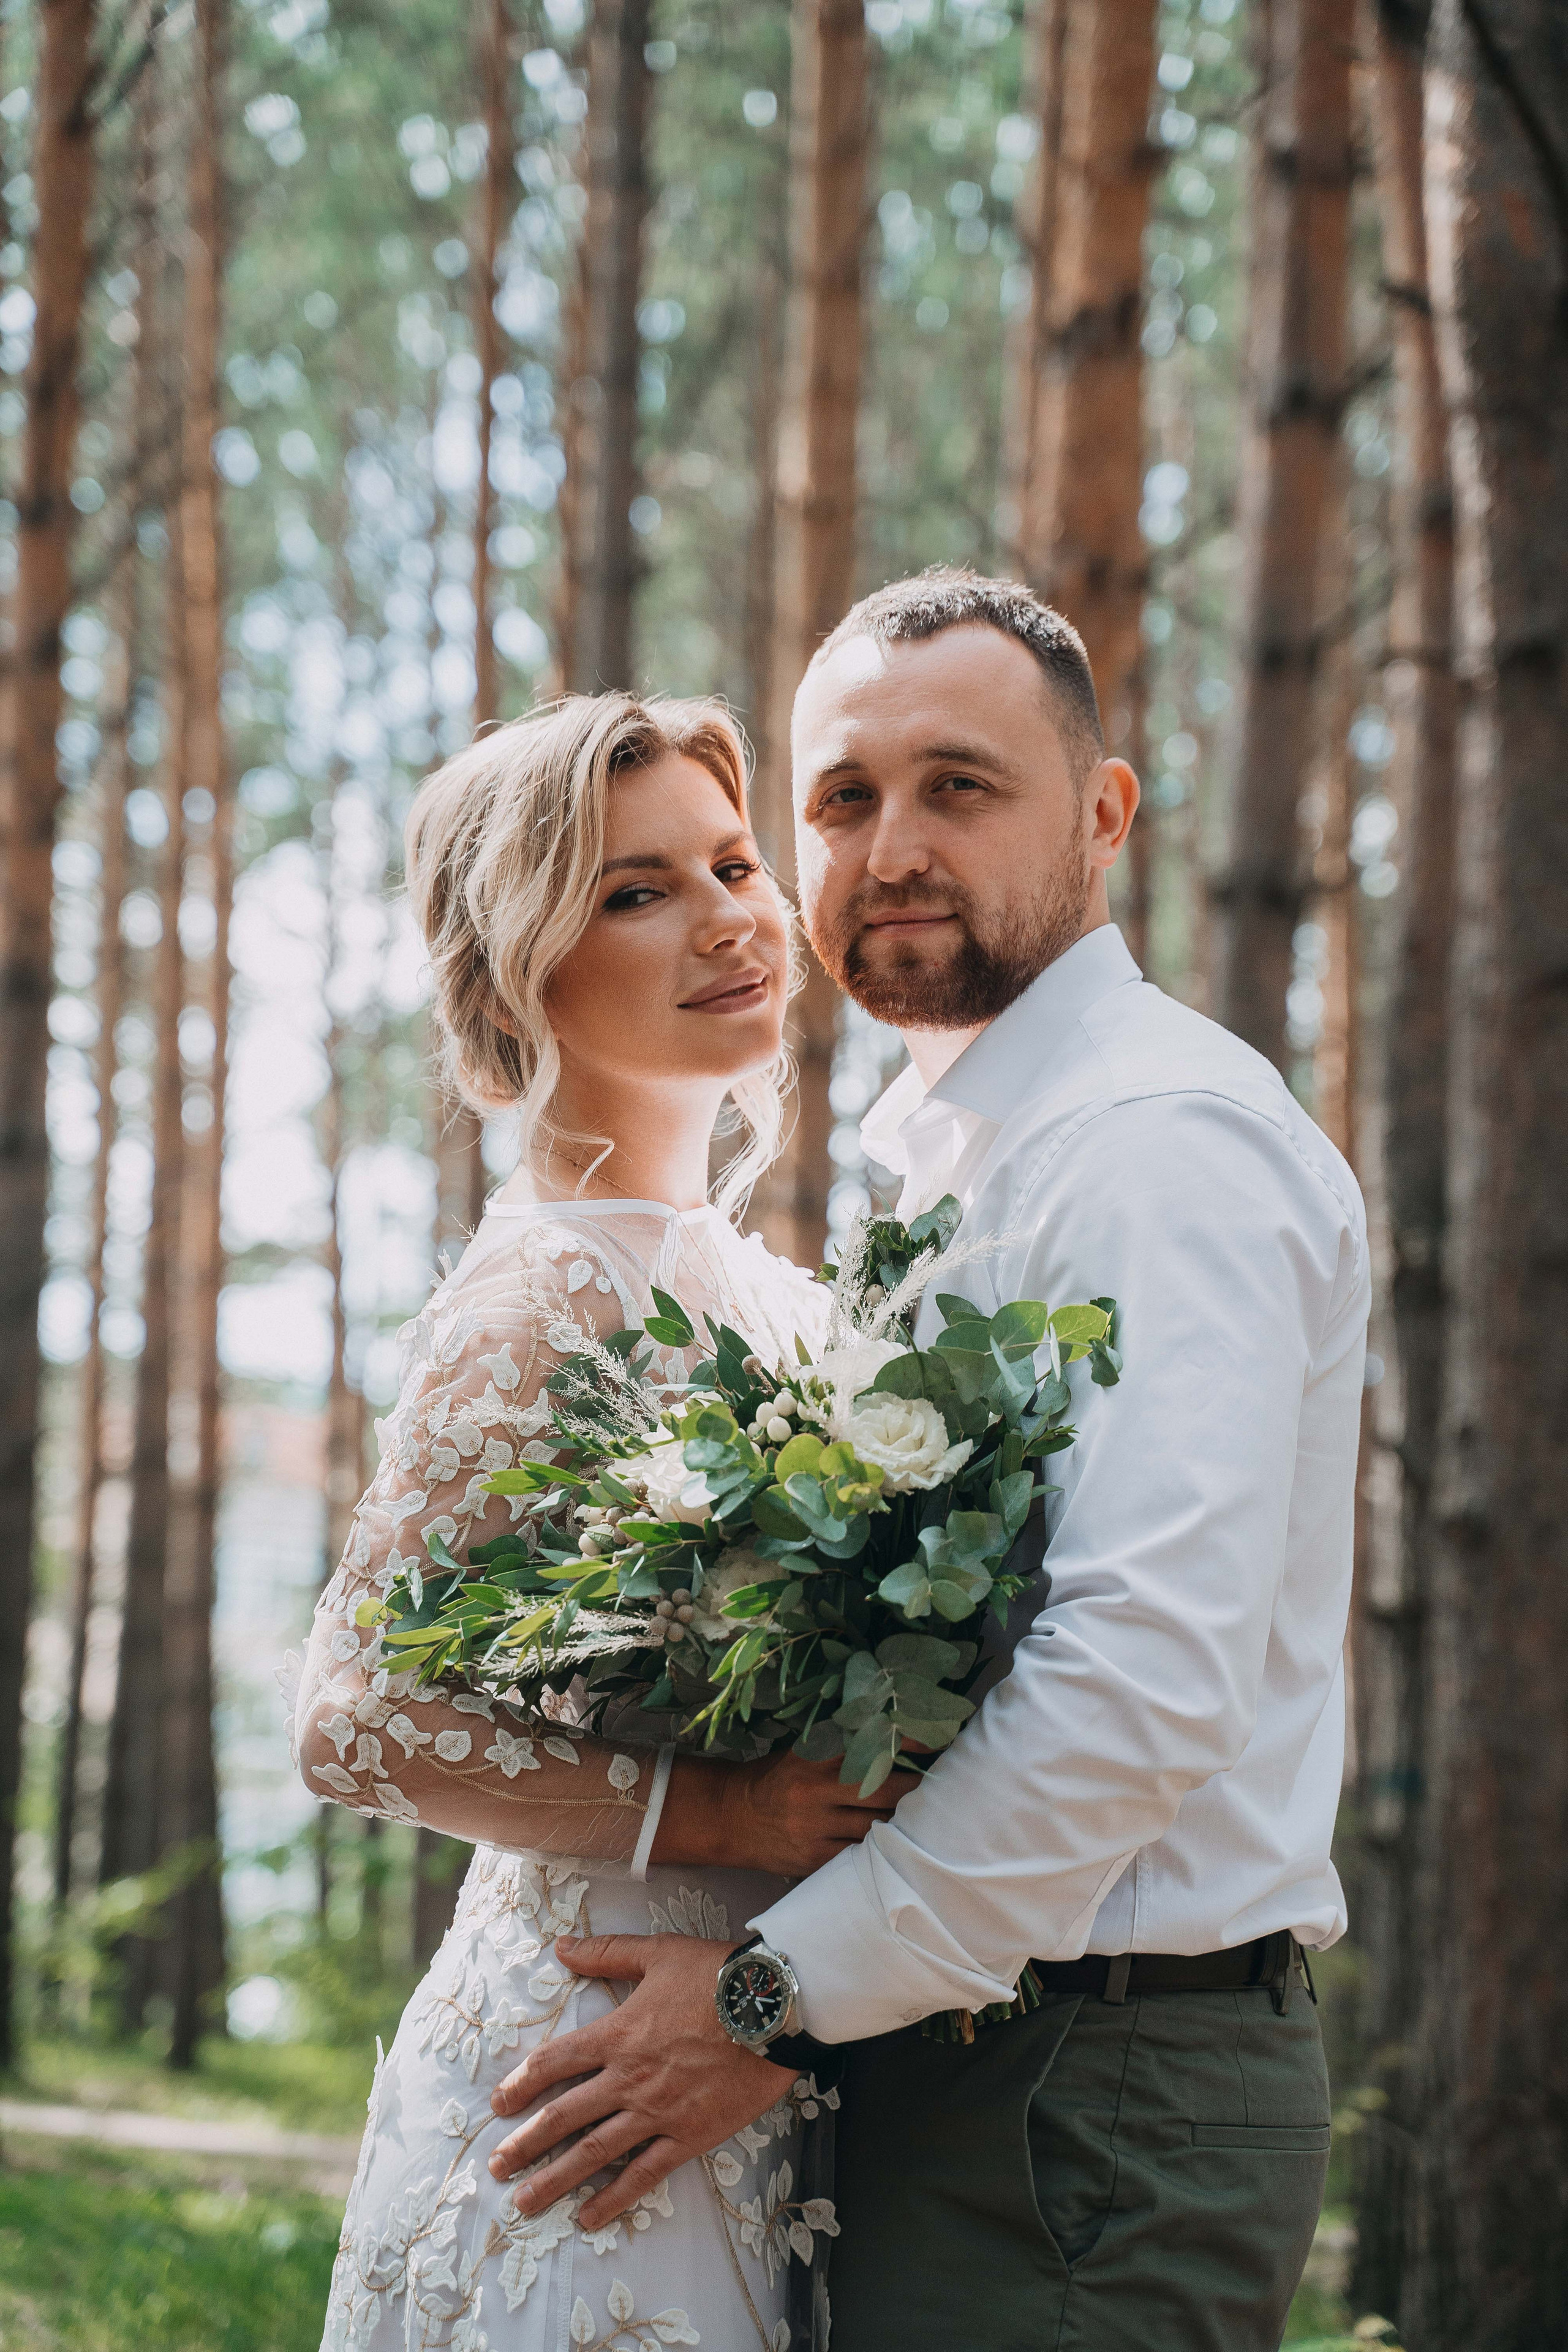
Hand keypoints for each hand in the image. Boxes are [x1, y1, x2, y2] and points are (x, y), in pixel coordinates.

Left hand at [488, 1932, 794, 2227]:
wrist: (773, 2008)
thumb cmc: (717, 1976)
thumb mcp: (658, 1952)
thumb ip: (606, 1952)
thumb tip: (561, 1947)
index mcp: (617, 2035)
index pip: (554, 2063)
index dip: (521, 2083)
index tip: (499, 2103)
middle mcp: (628, 2079)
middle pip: (564, 2116)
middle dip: (525, 2144)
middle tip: (496, 2167)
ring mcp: (657, 2112)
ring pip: (596, 2151)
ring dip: (556, 2179)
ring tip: (525, 2202)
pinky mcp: (688, 2135)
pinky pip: (645, 2174)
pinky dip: (615, 2198)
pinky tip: (591, 2217)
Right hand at [652, 1745, 920, 1876]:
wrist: (732, 1817)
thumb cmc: (777, 1778)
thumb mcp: (801, 1752)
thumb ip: (840, 1747)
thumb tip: (894, 1735)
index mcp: (812, 1757)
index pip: (868, 1746)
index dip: (905, 1745)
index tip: (933, 1742)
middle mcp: (814, 1791)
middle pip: (881, 1789)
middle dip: (915, 1787)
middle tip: (940, 1782)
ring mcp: (814, 1829)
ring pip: (874, 1827)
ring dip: (902, 1821)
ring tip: (927, 1814)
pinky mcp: (813, 1859)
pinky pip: (857, 1855)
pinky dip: (878, 1849)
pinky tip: (894, 1843)